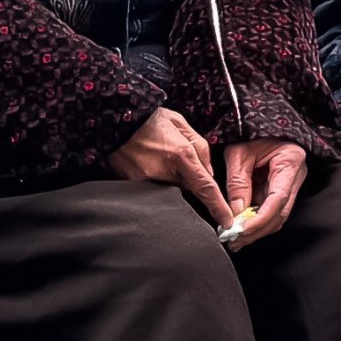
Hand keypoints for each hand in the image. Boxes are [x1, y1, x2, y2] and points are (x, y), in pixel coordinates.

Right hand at [103, 108, 228, 223]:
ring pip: (169, 189)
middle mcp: (163, 170)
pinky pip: (151, 188)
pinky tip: (148, 163)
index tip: (226, 221)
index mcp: (180, 153)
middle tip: (174, 159)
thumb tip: (209, 172)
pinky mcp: (131, 183)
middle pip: (187, 188)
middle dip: (187, 179)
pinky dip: (154, 178)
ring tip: (158, 157)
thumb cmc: (149, 119)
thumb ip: (200, 147)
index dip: (217, 207)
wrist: (114, 119)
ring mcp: (145, 179)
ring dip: (170, 178)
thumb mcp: (180, 123)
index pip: (204, 187)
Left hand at [217, 140, 308, 247]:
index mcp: (290, 160)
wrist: (261, 125)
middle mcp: (296, 176)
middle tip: (234, 240)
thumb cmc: (251, 132)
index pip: (278, 198)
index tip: (240, 230)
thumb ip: (237, 182)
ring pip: (277, 217)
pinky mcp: (281, 191)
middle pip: (280, 213)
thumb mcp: (239, 152)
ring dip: (256, 230)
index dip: (259, 219)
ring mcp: (291, 185)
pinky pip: (270, 211)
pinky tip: (241, 229)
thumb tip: (235, 212)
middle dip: (256, 230)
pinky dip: (256, 223)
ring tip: (235, 239)